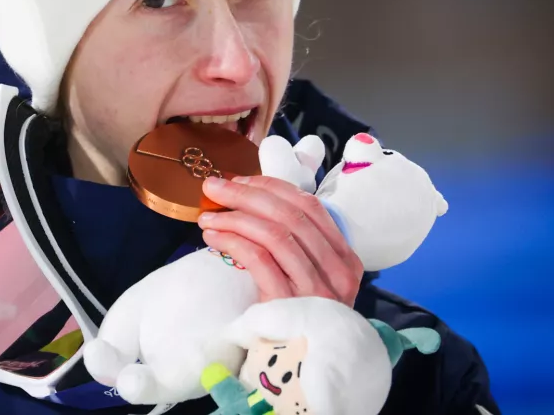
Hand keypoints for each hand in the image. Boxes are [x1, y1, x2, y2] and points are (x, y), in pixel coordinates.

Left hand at [199, 175, 363, 305]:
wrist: (302, 373)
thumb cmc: (299, 319)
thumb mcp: (310, 279)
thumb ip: (296, 246)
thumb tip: (252, 204)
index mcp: (345, 257)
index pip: (310, 206)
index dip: (271, 187)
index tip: (239, 181)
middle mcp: (338, 271)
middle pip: (289, 214)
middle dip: (246, 194)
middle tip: (214, 187)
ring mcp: (317, 288)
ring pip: (274, 233)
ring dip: (234, 217)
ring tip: (208, 216)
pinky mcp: (291, 304)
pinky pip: (259, 259)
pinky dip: (232, 241)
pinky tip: (213, 238)